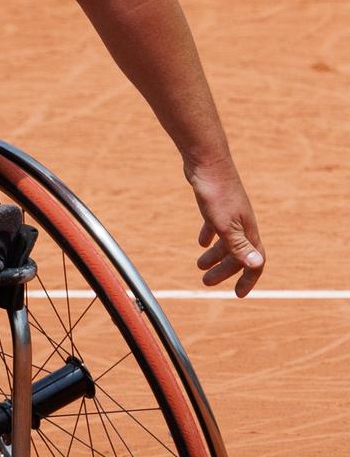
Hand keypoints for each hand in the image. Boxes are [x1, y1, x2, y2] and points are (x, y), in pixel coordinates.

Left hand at [188, 163, 264, 296]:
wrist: (207, 162)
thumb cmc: (216, 193)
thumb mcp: (224, 224)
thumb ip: (239, 246)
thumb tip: (257, 265)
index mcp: (247, 230)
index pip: (254, 261)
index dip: (248, 279)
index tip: (238, 294)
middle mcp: (242, 223)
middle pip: (237, 253)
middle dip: (224, 270)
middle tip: (205, 282)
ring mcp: (230, 212)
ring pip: (226, 240)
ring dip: (215, 256)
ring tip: (199, 266)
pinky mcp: (216, 204)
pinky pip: (216, 225)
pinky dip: (209, 236)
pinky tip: (200, 243)